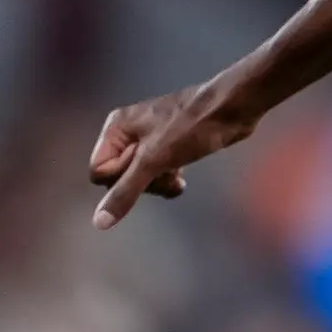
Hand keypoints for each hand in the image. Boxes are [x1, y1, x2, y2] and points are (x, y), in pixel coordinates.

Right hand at [88, 77, 260, 228]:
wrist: (232, 109)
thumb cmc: (191, 128)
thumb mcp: (154, 161)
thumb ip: (125, 192)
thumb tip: (99, 222)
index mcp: (115, 127)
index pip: (99, 172)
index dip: (121, 177)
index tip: (146, 164)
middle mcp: (128, 133)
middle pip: (118, 178)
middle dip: (142, 183)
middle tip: (164, 169)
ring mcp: (149, 141)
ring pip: (139, 180)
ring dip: (158, 184)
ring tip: (176, 174)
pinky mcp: (168, 148)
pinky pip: (157, 176)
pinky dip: (168, 180)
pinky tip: (182, 179)